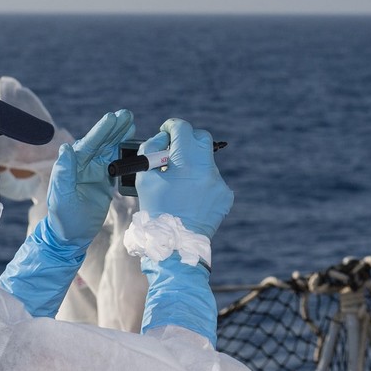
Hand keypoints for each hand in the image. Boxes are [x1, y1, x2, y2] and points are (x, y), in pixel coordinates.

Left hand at [45, 110, 135, 245]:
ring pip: (109, 150)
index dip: (101, 131)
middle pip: (101, 142)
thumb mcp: (61, 196)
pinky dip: (124, 154)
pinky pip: (116, 164)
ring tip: (132, 124)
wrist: (71, 236)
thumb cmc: (62, 218)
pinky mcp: (104, 181)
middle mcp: (84, 165)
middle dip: (114, 128)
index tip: (112, 118)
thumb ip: (64, 172)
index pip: (88, 144)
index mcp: (72, 166)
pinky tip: (133, 145)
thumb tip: (66, 148)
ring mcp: (95, 172)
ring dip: (120, 137)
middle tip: (127, 115)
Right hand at [135, 118, 233, 236]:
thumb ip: (151, 150)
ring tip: (180, 183)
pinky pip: (213, 180)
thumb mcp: (144, 177)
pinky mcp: (226, 195)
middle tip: (175, 150)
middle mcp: (208, 169)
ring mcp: (220, 183)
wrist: (176, 244)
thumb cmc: (156, 209)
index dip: (171, 127)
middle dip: (187, 139)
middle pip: (202, 138)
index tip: (166, 131)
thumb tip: (163, 139)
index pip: (183, 128)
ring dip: (194, 165)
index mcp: (187, 161)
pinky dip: (202, 182)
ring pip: (207, 161)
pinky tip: (191, 197)